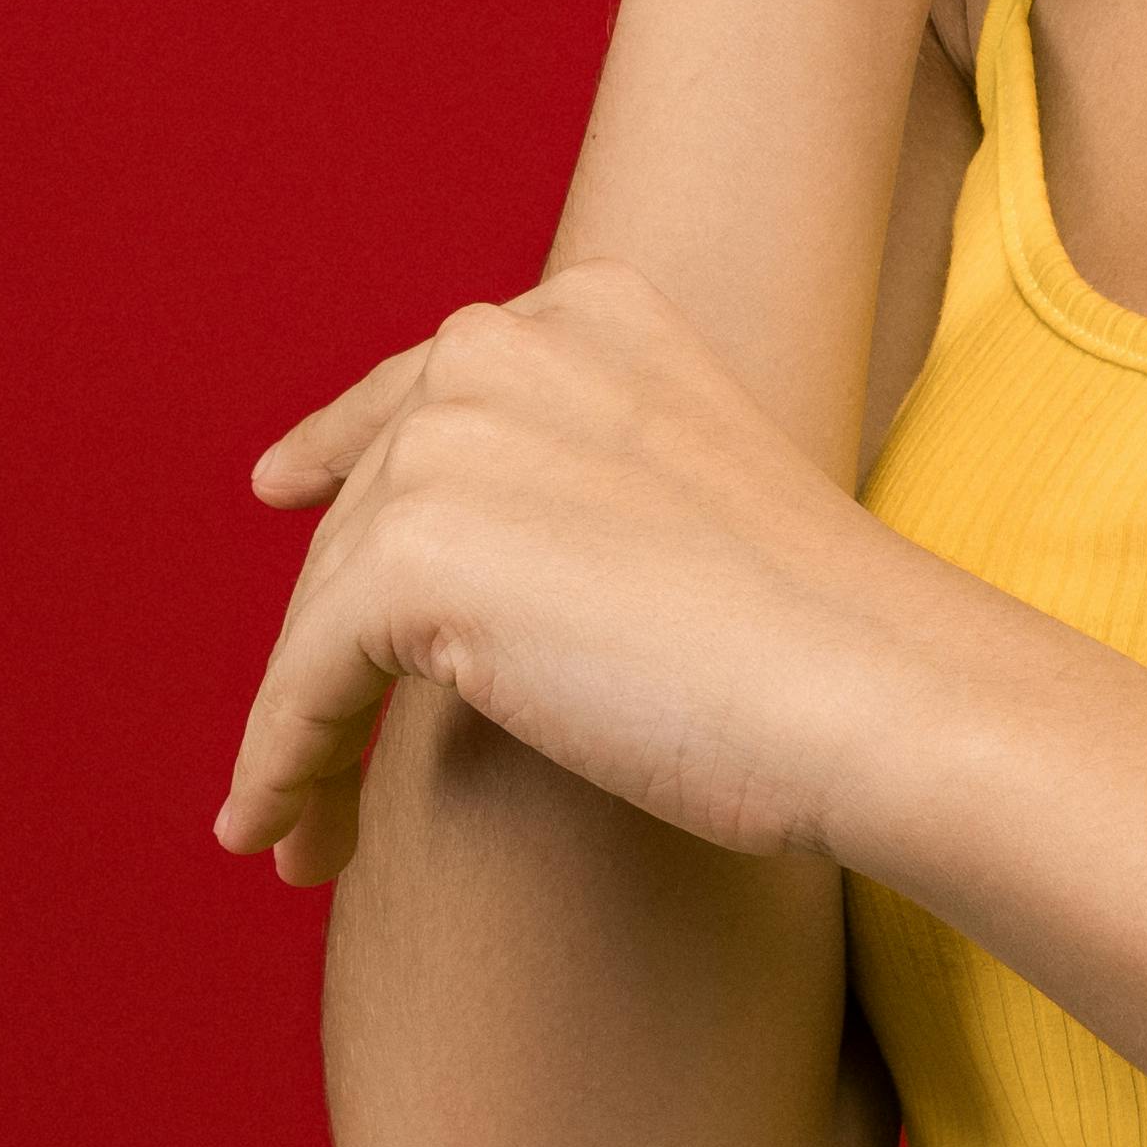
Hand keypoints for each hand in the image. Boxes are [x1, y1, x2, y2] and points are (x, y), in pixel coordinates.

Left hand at [216, 266, 938, 886]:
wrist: (872, 687)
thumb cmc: (813, 631)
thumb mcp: (687, 491)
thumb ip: (573, 475)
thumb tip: (431, 555)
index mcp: (590, 310)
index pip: (421, 394)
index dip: (336, 452)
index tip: (279, 491)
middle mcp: (501, 346)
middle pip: (362, 519)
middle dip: (331, 646)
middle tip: (317, 765)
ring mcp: (453, 442)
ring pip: (318, 612)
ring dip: (301, 734)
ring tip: (304, 835)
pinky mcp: (412, 556)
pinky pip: (302, 687)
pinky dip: (280, 771)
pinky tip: (274, 836)